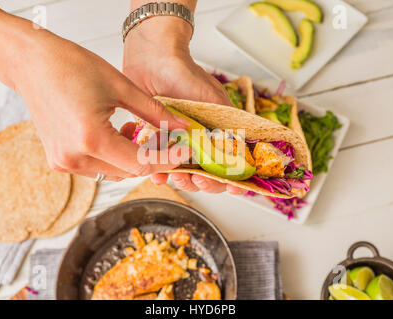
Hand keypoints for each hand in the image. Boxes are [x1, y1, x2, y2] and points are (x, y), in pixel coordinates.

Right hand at [15, 35, 189, 180]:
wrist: (31, 63)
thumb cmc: (70, 66)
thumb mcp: (121, 87)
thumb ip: (154, 112)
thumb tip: (181, 126)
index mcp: (91, 139)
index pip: (141, 163)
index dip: (167, 159)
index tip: (184, 153)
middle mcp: (74, 158)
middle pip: (128, 171)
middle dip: (151, 157)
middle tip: (164, 137)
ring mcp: (64, 162)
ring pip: (113, 172)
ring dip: (131, 157)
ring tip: (134, 129)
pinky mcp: (59, 160)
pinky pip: (97, 167)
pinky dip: (113, 156)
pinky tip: (116, 134)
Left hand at [123, 16, 245, 193]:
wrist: (152, 58)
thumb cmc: (185, 73)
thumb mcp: (213, 98)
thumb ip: (225, 125)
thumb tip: (241, 150)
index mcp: (218, 133)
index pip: (232, 163)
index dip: (236, 178)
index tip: (236, 186)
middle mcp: (199, 142)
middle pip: (208, 175)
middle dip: (206, 183)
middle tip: (201, 178)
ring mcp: (177, 143)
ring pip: (184, 174)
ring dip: (184, 180)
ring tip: (178, 176)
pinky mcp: (156, 142)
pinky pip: (158, 164)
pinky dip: (159, 171)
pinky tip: (157, 174)